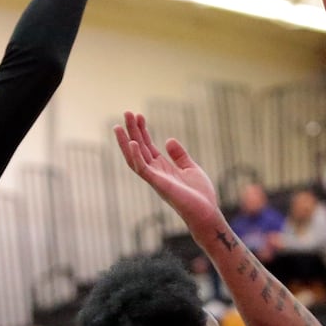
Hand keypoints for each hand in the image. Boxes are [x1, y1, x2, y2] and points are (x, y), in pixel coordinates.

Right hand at [114, 112, 222, 233]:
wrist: (206, 212)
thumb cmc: (200, 195)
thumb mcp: (190, 168)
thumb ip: (179, 155)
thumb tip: (168, 140)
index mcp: (162, 168)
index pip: (147, 146)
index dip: (142, 131)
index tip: (139, 115)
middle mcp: (155, 172)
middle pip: (139, 149)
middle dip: (132, 131)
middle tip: (126, 112)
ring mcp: (155, 178)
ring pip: (134, 158)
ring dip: (126, 142)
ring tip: (119, 125)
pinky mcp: (158, 184)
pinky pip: (143, 169)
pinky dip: (136, 156)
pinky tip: (133, 142)